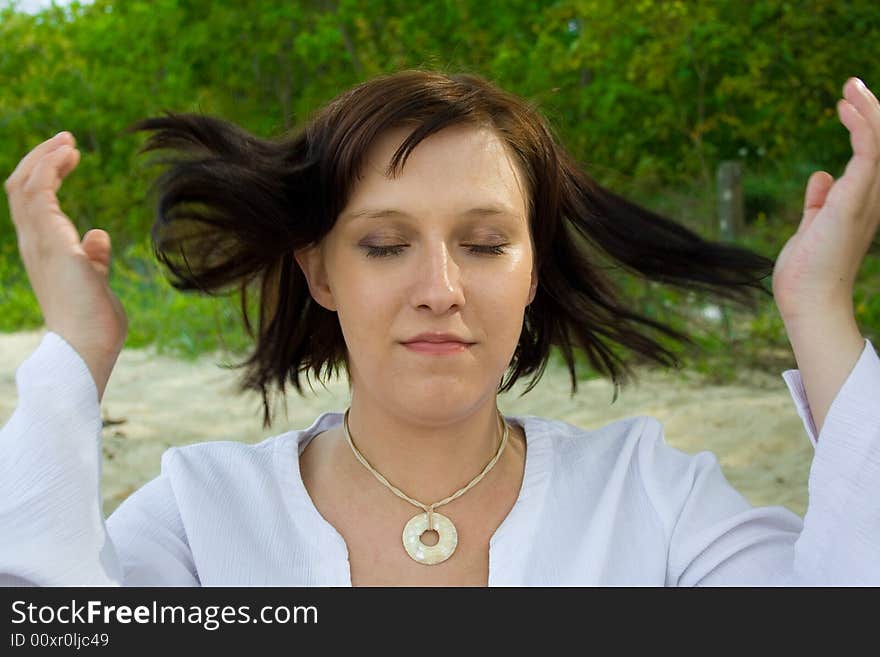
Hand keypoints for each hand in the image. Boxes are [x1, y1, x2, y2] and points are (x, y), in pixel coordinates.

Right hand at [4, 132, 127, 401]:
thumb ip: (94, 258)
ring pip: (23, 185)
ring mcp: (37, 243)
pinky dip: (49, 168)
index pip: (33, 204)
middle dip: (41, 159)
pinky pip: (37, 193)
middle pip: (21, 188)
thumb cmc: (93, 322)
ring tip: (67, 142)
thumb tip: (98, 236)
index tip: (70, 156)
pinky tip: (67, 155)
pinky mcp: (50, 242)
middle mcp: (33, 244)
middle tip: (66, 141)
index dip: (46, 175)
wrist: (86, 347)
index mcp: (44, 251)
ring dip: (44, 158)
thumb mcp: (95, 280)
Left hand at [772, 77, 879, 324]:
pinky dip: (861, 128)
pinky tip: (847, 109)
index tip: (846, 104)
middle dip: (871, 110)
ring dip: (868, 111)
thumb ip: (819, 201)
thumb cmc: (808, 270)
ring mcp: (866, 199)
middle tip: (850, 84)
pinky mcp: (853, 201)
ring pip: (879, 143)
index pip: (872, 155)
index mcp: (862, 202)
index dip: (864, 125)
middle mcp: (871, 198)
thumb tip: (821, 176)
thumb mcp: (813, 226)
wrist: (807, 299)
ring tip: (849, 87)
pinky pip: (867, 154)